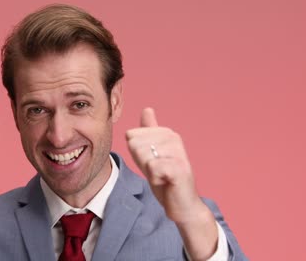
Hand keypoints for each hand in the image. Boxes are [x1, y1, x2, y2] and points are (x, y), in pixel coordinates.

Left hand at [126, 108, 204, 222]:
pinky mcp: (179, 168)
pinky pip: (152, 167)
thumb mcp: (152, 153)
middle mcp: (173, 138)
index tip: (151, 162)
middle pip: (134, 144)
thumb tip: (147, 109)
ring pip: (142, 155)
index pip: (131, 136)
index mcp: (166, 133)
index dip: (136, 154)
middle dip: (141, 162)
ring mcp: (178, 152)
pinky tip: (166, 182)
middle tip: (157, 171)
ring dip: (148, 171)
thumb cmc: (165, 179)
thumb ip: (149, 132)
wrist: (182, 205)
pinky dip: (155, 179)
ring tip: (162, 176)